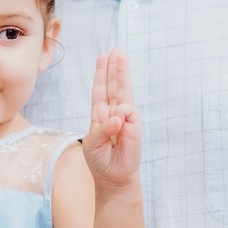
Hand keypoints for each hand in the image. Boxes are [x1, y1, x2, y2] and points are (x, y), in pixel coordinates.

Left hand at [83, 49, 141, 186]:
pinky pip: (129, 112)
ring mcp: (126, 117)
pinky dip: (122, 114)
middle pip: (113, 85)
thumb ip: (101, 128)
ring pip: (124, 91)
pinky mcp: (135, 126)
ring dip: (122, 73)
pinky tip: (118, 121)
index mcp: (100, 114)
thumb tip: (118, 116)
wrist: (113, 177)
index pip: (100, 89)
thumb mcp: (92, 143)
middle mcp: (113, 112)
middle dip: (114, 67)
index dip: (101, 73)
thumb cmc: (100, 160)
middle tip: (115, 50)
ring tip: (121, 56)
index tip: (103, 56)